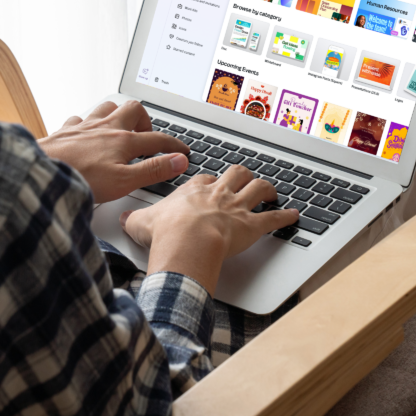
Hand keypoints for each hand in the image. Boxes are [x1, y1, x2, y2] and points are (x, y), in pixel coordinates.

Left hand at [38, 100, 190, 203]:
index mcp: (123, 140)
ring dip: (117, 115)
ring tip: (121, 129)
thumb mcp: (124, 181)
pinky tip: (86, 134)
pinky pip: (80, 119)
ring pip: (107, 108)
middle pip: (134, 110)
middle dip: (145, 120)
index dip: (174, 145)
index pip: (157, 138)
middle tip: (147, 137)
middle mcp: (106, 127)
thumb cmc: (81, 178)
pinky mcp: (65, 131)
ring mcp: (85, 126)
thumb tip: (179, 161)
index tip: (183, 151)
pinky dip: (87, 124)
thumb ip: (154, 170)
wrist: (42, 172)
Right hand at [120, 165, 299, 294]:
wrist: (186, 241)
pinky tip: (293, 215)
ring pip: (258, 188)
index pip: (204, 178)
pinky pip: (273, 218)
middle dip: (242, 175)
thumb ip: (133, 218)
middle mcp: (218, 193)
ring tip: (271, 191)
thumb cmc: (166, 231)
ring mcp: (237, 207)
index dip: (209, 181)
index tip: (209, 184)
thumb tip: (122, 218)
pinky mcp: (251, 225)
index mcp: (193, 190)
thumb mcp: (140, 221)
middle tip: (244, 178)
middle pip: (235, 174)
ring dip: (266, 189)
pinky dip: (285, 216)